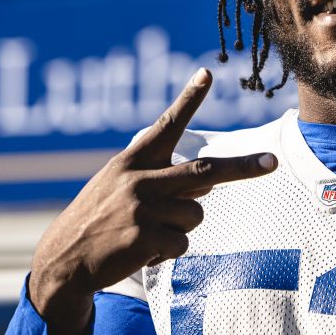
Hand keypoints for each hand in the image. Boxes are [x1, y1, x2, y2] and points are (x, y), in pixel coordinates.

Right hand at [27, 68, 277, 334]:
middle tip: (272, 162)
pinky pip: (182, 243)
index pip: (165, 124)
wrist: (63, 259)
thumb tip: (210, 183)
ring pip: (196, 214)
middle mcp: (138, 178)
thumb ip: (162, 179)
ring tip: (148, 231)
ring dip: (180, 226)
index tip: (207, 74)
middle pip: (204, 172)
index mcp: (132, 160)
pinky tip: (141, 250)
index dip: (188, 99)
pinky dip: (167, 250)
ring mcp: (142, 207)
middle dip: (242, 168)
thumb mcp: (120, 187)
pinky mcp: (143, 237)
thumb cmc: (99, 219)